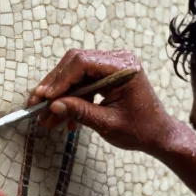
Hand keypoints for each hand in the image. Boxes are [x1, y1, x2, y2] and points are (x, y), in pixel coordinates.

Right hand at [29, 48, 172, 156]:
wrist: (159, 135)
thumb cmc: (141, 130)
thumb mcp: (108, 123)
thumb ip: (80, 112)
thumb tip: (53, 106)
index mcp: (123, 68)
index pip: (83, 63)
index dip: (60, 80)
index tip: (45, 98)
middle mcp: (118, 60)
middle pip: (75, 64)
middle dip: (55, 86)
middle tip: (37, 105)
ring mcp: (112, 66)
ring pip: (75, 73)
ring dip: (60, 95)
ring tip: (47, 118)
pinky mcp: (107, 75)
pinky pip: (82, 81)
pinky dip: (71, 98)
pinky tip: (65, 119)